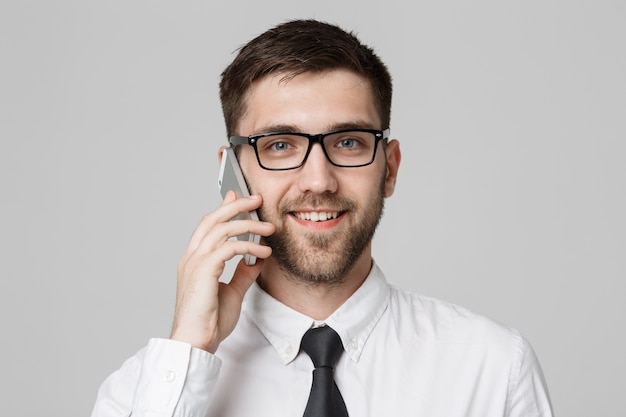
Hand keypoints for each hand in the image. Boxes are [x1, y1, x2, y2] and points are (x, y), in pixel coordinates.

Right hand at [170, 191, 274, 352]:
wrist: (196, 341)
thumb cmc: (208, 321)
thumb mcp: (232, 292)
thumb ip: (243, 272)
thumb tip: (257, 258)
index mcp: (194, 260)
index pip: (209, 225)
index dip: (224, 208)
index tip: (239, 196)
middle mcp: (191, 257)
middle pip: (213, 219)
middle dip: (235, 205)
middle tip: (256, 199)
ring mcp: (194, 262)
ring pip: (221, 229)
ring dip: (248, 224)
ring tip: (268, 228)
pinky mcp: (203, 270)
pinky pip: (228, 248)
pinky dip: (248, 246)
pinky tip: (263, 251)